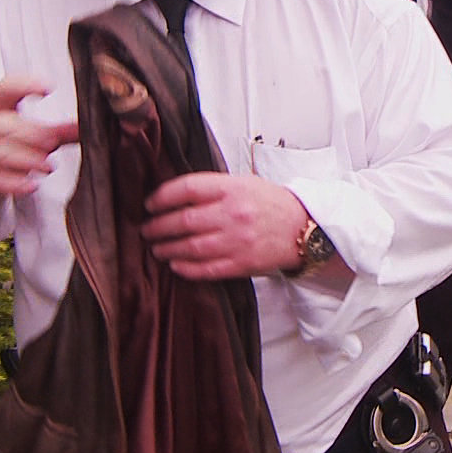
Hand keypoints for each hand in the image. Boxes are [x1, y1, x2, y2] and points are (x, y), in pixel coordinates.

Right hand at [0, 77, 78, 243]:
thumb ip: (57, 131)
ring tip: (48, 165)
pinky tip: (32, 185)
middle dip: (29, 133)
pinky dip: (14, 183)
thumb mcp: (27, 135)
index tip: (49, 87)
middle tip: (52, 143)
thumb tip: (87, 127)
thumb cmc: (4, 147)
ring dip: (25, 159)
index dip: (24, 84)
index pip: (4, 89)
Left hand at [142, 172, 322, 279]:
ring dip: (167, 249)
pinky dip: (186, 268)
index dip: (162, 197)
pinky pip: (206, 269)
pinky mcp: (242, 263)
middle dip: (158, 227)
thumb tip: (175, 195)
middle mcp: (233, 213)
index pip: (186, 189)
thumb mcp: (244, 183)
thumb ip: (213, 187)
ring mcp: (237, 241)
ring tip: (157, 248)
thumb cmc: (271, 204)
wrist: (304, 228)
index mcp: (232, 188)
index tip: (150, 204)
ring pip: (190, 247)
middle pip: (183, 220)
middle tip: (147, 229)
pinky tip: (176, 265)